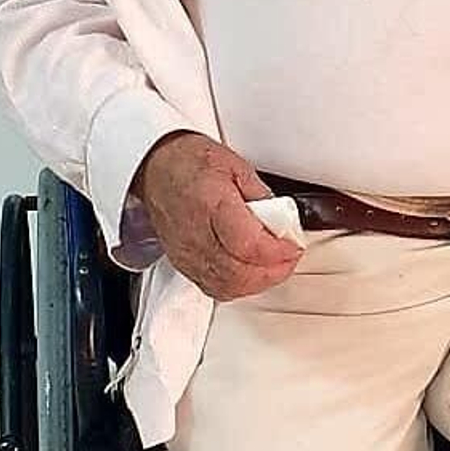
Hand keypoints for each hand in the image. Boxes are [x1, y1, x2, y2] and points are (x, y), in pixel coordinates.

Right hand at [133, 132, 301, 301]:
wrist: (155, 169)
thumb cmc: (190, 162)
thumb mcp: (235, 164)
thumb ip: (260, 194)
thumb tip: (280, 219)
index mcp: (212, 205)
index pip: (248, 244)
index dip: (276, 250)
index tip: (293, 245)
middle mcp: (197, 236)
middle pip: (238, 273)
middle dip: (273, 271)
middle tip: (290, 257)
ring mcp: (187, 255)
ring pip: (227, 287)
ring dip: (258, 283)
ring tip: (276, 266)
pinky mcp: (183, 265)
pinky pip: (214, 288)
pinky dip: (239, 287)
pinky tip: (252, 274)